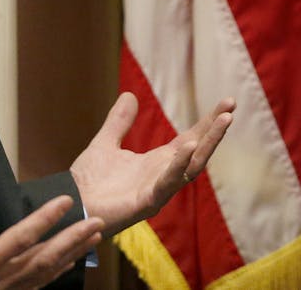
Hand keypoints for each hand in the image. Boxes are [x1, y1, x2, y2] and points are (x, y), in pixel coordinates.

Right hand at [0, 176, 102, 289]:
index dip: (45, 219)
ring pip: (43, 275)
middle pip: (42, 260)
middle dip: (72, 240)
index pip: (20, 238)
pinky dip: (55, 273)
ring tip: (94, 237)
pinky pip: (35, 287)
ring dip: (71, 255)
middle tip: (97, 221)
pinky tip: (70, 261)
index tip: (66, 201)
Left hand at [70, 92, 234, 235]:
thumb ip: (119, 122)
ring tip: (223, 121)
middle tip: (231, 107)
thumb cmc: (87, 182)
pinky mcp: (147, 202)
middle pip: (198, 151)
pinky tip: (190, 146)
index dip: (208, 122)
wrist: (70, 204)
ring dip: (209, 143)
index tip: (226, 102)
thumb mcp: (105, 143)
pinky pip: (169, 182)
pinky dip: (179, 164)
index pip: (191, 139)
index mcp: (158, 162)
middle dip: (216, 130)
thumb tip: (129, 96)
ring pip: (192, 166)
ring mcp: (158, 190)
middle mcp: (164, 176)